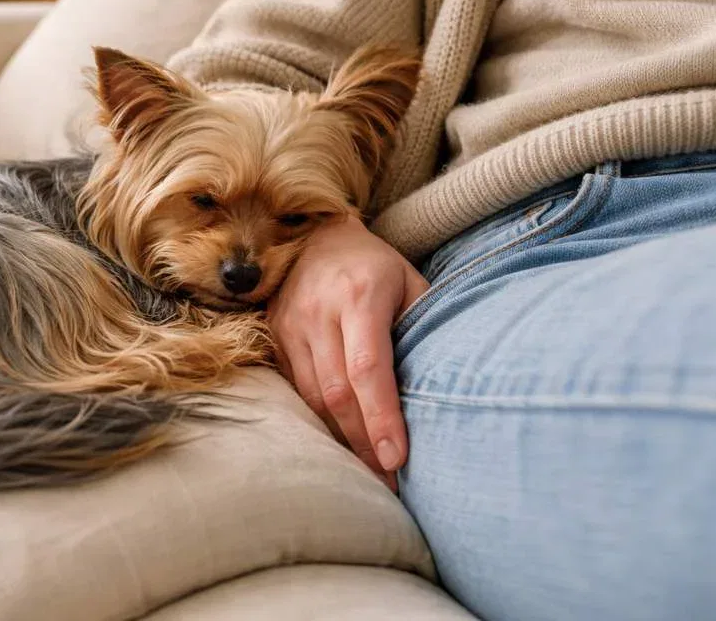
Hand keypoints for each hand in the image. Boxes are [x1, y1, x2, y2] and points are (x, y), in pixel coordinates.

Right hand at [268, 216, 428, 488]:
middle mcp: (319, 310)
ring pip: (313, 396)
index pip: (368, 367)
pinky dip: (320, 420)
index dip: (382, 416)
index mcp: (360, 295)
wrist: (315, 236)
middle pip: (338, 391)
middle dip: (364, 441)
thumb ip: (423, 327)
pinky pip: (297, 389)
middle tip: (390, 480)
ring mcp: (290, 323)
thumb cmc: (376, 267)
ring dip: (342, 438)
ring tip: (371, 469)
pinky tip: (342, 440)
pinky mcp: (274, 335)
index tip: (397, 458)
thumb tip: (442, 388)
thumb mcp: (410, 283)